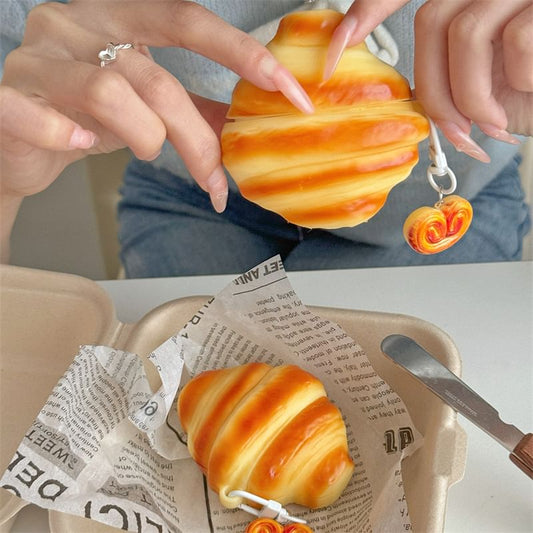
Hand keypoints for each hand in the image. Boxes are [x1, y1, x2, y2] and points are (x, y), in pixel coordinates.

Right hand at [0, 0, 312, 218]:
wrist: (21, 140)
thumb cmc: (90, 117)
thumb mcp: (150, 107)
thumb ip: (195, 109)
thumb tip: (248, 125)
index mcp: (119, 18)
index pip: (188, 20)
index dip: (243, 55)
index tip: (290, 93)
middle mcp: (78, 23)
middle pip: (157, 77)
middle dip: (196, 138)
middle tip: (212, 177)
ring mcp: (40, 57)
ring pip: (111, 92)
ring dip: (144, 138)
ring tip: (143, 151)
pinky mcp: (9, 95)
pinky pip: (38, 114)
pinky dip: (68, 137)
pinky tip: (81, 145)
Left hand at [323, 0, 531, 161]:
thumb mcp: (495, 81)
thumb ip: (456, 73)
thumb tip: (416, 100)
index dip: (368, 10)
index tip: (335, 50)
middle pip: (433, 22)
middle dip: (433, 88)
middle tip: (453, 130)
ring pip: (466, 32)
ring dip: (470, 94)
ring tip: (493, 122)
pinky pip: (513, 39)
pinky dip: (515, 81)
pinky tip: (529, 92)